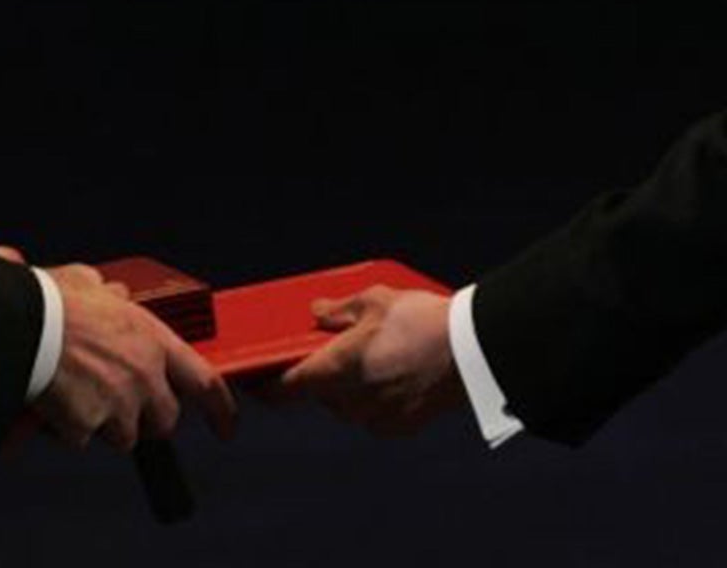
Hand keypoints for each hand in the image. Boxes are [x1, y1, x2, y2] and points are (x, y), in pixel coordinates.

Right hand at [34, 264, 236, 450]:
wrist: (18, 327)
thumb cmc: (52, 300)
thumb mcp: (91, 283)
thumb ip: (111, 295)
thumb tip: (113, 294)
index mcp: (153, 340)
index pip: (205, 382)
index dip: (221, 409)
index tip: (227, 426)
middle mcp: (144, 376)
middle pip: (164, 420)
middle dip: (147, 418)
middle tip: (121, 403)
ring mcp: (118, 405)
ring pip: (123, 435)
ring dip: (106, 423)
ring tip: (78, 392)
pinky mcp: (87, 427)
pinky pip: (82, 437)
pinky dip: (69, 427)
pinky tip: (53, 401)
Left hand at [279, 286, 462, 434]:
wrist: (471, 351)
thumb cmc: (421, 321)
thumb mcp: (374, 301)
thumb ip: (338, 311)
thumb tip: (315, 314)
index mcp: (336, 370)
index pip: (285, 389)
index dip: (265, 386)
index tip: (255, 380)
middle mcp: (351, 401)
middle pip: (318, 395)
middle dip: (319, 375)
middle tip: (328, 350)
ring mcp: (376, 418)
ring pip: (346, 405)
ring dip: (347, 387)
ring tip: (367, 356)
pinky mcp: (399, 427)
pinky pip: (373, 414)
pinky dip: (374, 397)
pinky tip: (391, 373)